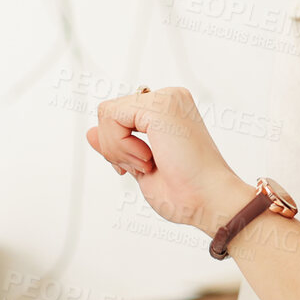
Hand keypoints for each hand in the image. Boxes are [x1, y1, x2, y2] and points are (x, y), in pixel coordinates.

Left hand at [85, 86, 253, 237]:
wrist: (209, 202)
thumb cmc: (185, 193)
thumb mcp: (140, 166)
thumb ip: (117, 146)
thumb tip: (90, 132)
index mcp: (169, 109)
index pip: (120, 116)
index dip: (119, 146)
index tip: (142, 167)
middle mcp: (170, 98)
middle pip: (110, 113)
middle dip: (116, 148)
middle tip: (145, 167)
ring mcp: (166, 98)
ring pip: (107, 114)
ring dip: (118, 149)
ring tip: (149, 164)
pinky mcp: (160, 106)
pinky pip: (111, 117)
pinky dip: (120, 146)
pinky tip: (148, 159)